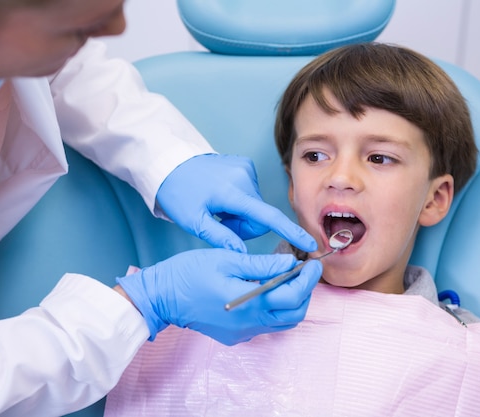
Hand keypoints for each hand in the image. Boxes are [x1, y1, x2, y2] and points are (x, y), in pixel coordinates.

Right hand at [116, 248, 322, 344]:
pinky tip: (267, 290)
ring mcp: (242, 332)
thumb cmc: (189, 273)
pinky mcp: (235, 335)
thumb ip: (261, 264)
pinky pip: (265, 325)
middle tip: (305, 270)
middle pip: (294, 314)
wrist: (161, 297)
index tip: (313, 263)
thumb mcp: (226, 259)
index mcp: (250, 302)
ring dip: (292, 302)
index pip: (293, 295)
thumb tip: (289, 263)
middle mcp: (250, 323)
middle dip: (305, 292)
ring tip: (289, 278)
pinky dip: (274, 308)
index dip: (308, 279)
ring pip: (282, 322)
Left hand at [156, 154, 316, 252]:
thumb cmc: (178, 192)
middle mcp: (245, 177)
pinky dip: (238, 200)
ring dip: (239, 213)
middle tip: (219, 222)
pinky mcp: (245, 165)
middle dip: (243, 226)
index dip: (291, 232)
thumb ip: (221, 238)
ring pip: (255, 206)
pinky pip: (250, 193)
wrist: (170, 163)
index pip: (268, 217)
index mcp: (232, 192)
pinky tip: (220, 195)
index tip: (309, 243)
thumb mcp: (193, 221)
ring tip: (217, 207)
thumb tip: (242, 253)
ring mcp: (246, 168)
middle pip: (259, 217)